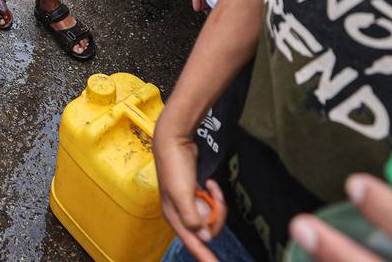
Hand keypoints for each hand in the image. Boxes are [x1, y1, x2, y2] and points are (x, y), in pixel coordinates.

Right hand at [154, 109, 227, 261]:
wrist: (174, 141)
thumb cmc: (175, 167)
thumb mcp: (182, 193)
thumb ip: (192, 217)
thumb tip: (203, 236)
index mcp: (174, 217)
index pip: (192, 242)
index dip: (204, 256)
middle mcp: (180, 213)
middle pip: (206, 228)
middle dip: (216, 213)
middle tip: (217, 195)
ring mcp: (188, 203)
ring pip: (210, 215)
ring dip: (216, 202)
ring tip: (213, 186)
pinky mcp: (194, 193)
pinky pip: (210, 202)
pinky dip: (214, 194)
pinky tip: (210, 183)